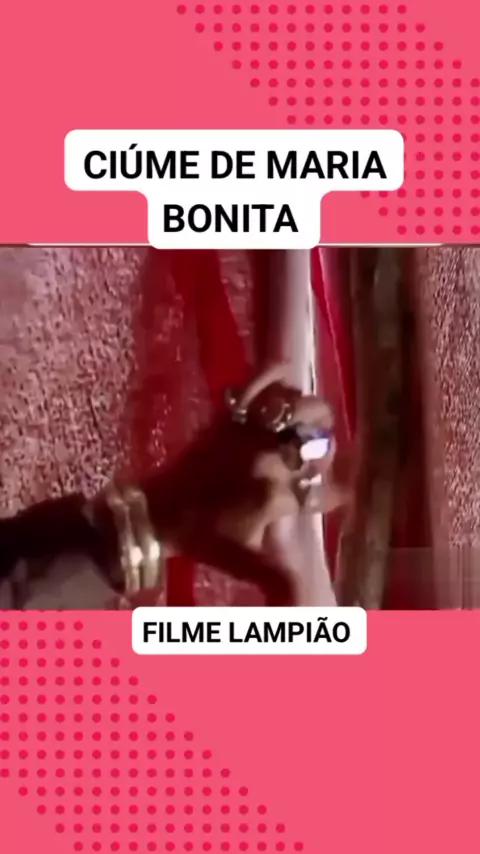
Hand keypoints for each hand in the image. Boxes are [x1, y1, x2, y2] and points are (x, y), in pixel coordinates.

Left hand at [140, 364, 349, 606]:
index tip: (336, 499)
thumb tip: (317, 608)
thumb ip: (287, 581)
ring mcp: (248, 433)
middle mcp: (268, 460)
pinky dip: (274, 376)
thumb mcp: (249, 563)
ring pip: (299, 409)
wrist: (157, 514)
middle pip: (320, 444)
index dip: (336, 496)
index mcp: (276, 497)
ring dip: (310, 417)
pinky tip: (283, 385)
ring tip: (304, 428)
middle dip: (325, 455)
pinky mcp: (229, 416)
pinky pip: (259, 382)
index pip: (327, 492)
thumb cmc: (205, 540)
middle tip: (313, 464)